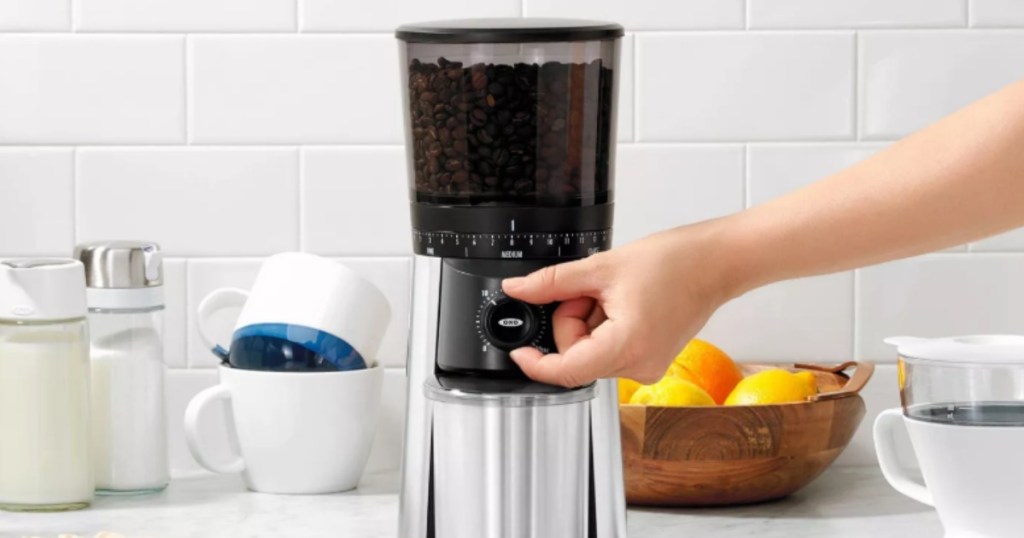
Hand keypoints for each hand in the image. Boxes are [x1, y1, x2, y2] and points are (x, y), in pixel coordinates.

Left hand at [502, 221, 737, 386]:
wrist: (715, 262)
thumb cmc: (675, 263)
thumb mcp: (601, 267)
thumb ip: (552, 283)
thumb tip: (518, 289)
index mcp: (627, 347)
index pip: (566, 371)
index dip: (535, 363)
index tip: (519, 351)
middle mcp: (639, 366)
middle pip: (576, 355)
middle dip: (573, 320)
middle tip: (592, 290)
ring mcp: (646, 366)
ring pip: (591, 351)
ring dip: (590, 321)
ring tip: (615, 292)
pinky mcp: (650, 359)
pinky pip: (609, 349)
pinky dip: (605, 325)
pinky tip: (623, 302)